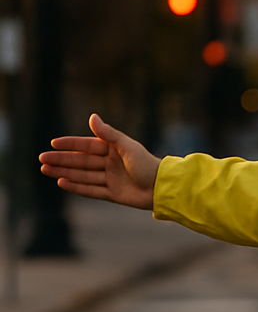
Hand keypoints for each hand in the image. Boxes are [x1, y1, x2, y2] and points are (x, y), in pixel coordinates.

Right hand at [39, 114, 160, 209]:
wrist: (162, 187)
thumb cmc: (147, 164)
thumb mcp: (127, 146)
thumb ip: (108, 134)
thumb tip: (92, 117)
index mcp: (114, 150)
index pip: (87, 146)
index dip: (71, 145)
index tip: (53, 144)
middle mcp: (111, 164)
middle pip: (82, 162)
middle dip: (62, 161)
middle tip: (42, 160)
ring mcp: (111, 179)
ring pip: (83, 175)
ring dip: (65, 173)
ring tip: (46, 170)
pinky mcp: (113, 194)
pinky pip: (91, 190)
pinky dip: (77, 187)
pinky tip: (62, 182)